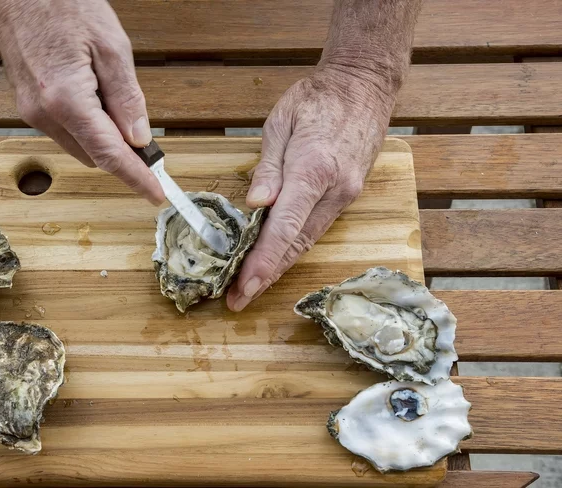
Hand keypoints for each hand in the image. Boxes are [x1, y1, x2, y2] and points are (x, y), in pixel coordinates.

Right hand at [0, 0, 164, 204]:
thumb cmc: (63, 3)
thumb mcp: (111, 47)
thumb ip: (126, 98)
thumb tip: (139, 139)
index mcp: (66, 100)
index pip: (108, 154)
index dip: (136, 178)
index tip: (155, 194)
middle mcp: (42, 113)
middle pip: (92, 155)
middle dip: (122, 154)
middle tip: (147, 141)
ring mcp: (30, 110)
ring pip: (78, 145)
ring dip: (103, 138)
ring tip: (115, 102)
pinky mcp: (25, 104)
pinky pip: (64, 130)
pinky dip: (86, 126)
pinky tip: (96, 99)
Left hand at [227, 68, 395, 311]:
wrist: (363, 86)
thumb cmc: (317, 97)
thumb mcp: (281, 123)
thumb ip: (268, 168)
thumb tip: (255, 205)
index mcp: (313, 169)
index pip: (284, 227)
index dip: (263, 261)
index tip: (244, 286)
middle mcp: (334, 190)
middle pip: (296, 244)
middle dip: (266, 275)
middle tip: (238, 300)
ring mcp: (345, 195)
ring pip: (307, 240)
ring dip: (279, 266)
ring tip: (251, 287)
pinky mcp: (347, 195)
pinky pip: (315, 227)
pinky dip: (293, 247)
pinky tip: (274, 259)